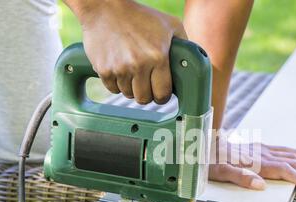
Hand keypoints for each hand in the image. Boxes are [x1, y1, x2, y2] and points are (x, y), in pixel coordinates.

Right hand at [69, 0, 186, 103]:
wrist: (105, 7)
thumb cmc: (140, 16)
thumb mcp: (170, 25)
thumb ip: (184, 44)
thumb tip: (192, 63)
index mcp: (158, 57)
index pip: (162, 94)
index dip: (163, 96)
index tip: (161, 93)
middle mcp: (139, 64)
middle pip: (144, 99)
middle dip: (147, 94)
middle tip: (146, 85)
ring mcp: (119, 68)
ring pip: (128, 94)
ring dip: (131, 88)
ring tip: (132, 73)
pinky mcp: (103, 69)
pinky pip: (112, 88)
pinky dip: (116, 83)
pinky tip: (119, 69)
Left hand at [209, 137, 295, 192]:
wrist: (201, 141)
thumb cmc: (208, 160)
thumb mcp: (218, 172)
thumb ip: (240, 177)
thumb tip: (262, 185)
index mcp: (256, 162)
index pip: (285, 170)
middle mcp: (262, 153)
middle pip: (293, 162)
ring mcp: (262, 149)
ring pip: (291, 155)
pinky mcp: (259, 147)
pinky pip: (284, 149)